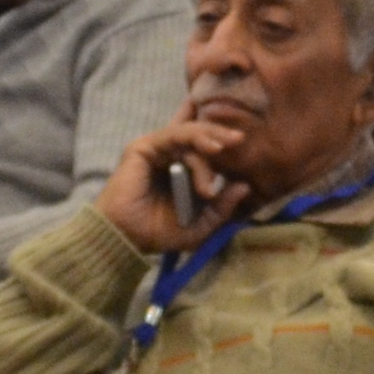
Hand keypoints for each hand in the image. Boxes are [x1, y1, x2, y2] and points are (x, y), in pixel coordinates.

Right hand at [96, 113, 250, 254]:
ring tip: (225, 148)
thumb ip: (222, 206)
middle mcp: (168, 155)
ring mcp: (156, 149)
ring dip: (210, 139)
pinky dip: (195, 140)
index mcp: (180, 169)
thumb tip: (245, 186)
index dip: (218, 136)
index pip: (200, 144)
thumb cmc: (160, 233)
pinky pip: (174, 136)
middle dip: (220, 134)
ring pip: (189, 134)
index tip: (243, 141)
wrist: (128, 238)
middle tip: (241, 138)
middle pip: (198, 135)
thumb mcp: (201, 224)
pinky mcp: (144, 147)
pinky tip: (212, 149)